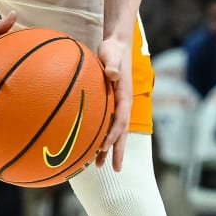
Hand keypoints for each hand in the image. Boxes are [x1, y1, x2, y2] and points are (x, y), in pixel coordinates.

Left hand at [95, 32, 135, 170]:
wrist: (117, 46)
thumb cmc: (112, 50)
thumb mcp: (111, 55)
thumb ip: (112, 64)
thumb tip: (113, 73)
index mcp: (125, 96)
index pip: (120, 120)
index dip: (113, 135)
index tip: (104, 147)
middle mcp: (124, 104)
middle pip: (121, 132)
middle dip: (117, 151)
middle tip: (114, 169)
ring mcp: (118, 105)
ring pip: (115, 132)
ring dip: (108, 148)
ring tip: (99, 165)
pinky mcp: (111, 103)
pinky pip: (107, 124)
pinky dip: (101, 136)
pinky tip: (90, 145)